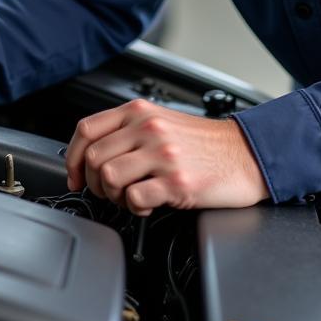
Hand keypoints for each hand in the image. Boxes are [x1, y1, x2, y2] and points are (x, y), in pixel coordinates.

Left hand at [65, 99, 268, 213]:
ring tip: (131, 198)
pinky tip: (149, 205)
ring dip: (114, 196)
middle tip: (109, 192)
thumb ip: (128, 130)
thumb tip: (91, 153)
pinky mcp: (178, 182)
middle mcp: (148, 128)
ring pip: (108, 177)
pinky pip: (135, 199)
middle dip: (94, 183)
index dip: (72, 158)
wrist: (247, 154)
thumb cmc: (204, 142)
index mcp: (139, 111)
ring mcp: (163, 154)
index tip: (74, 176)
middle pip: (93, 158)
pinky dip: (136, 209)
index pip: (86, 130)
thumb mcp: (161, 120)